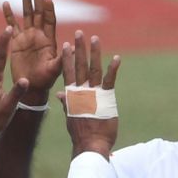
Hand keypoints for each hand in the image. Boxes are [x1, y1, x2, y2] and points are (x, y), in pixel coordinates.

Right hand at [2, 0, 62, 99]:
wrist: (31, 88)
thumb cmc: (45, 81)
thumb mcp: (55, 70)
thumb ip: (62, 59)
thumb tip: (72, 47)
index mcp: (49, 40)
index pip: (49, 20)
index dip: (49, 9)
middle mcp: (39, 35)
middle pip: (38, 12)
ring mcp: (27, 37)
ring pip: (26, 15)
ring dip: (25, 0)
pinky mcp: (16, 42)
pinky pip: (12, 25)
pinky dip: (9, 14)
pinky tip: (6, 3)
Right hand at [61, 32, 119, 158]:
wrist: (90, 144)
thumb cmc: (81, 134)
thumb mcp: (71, 117)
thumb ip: (68, 103)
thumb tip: (60, 94)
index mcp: (72, 95)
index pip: (68, 73)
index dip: (67, 58)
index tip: (65, 45)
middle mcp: (81, 91)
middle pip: (79, 66)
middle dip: (79, 49)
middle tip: (79, 33)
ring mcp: (94, 94)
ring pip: (93, 69)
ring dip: (94, 53)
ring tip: (95, 39)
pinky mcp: (106, 99)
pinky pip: (110, 81)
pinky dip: (113, 69)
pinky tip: (117, 58)